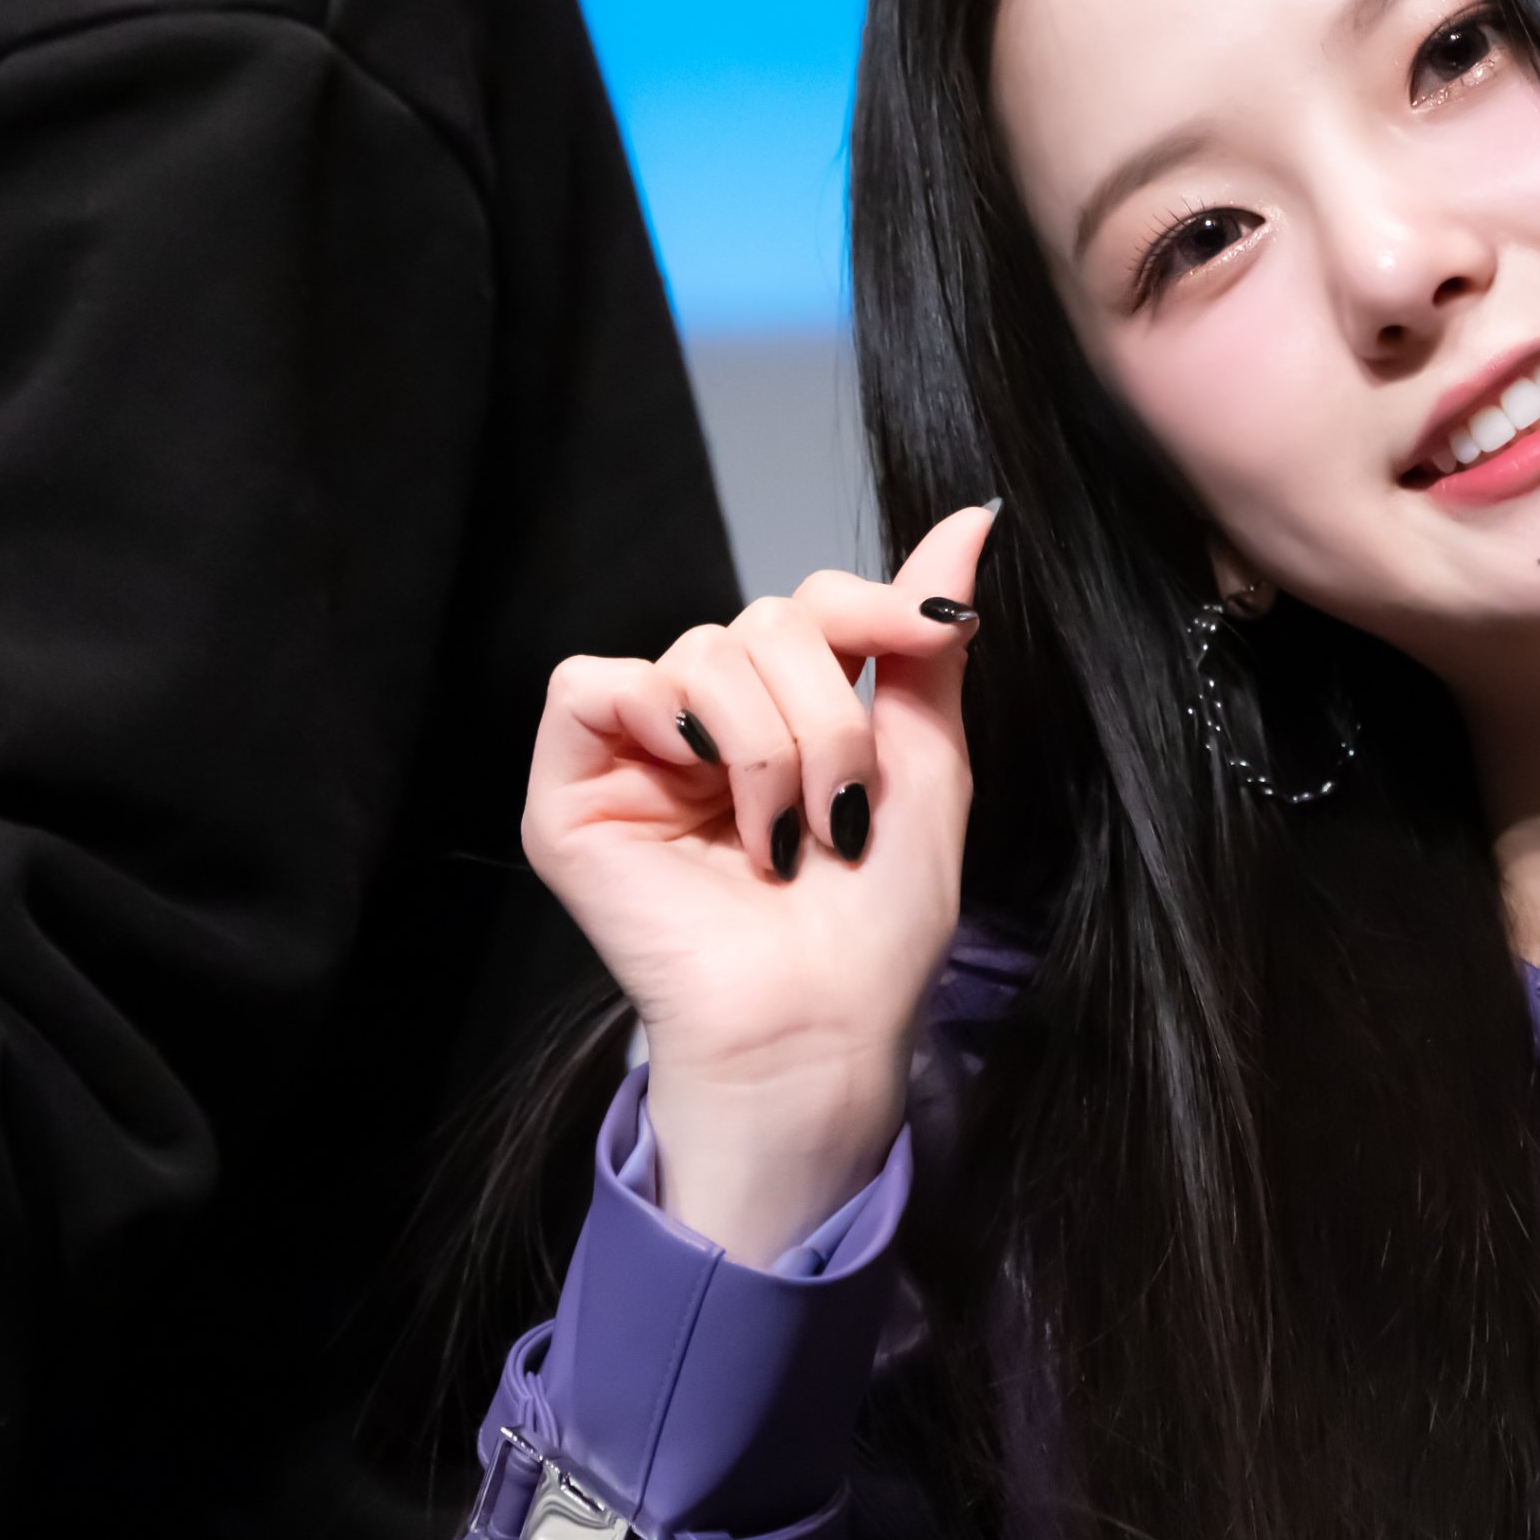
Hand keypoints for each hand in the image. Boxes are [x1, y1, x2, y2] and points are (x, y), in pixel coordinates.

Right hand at [521, 505, 994, 1258]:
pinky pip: (589, 684)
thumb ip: (921, 644)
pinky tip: (696, 773)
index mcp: (788, 715)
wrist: (820, 1022)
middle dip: (825, 713)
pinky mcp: (570, 793)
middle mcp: (707, 724)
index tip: (925, 637)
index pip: (813, 603)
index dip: (867, 609)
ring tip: (780, 837)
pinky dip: (656, 715)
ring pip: (696, 654)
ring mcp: (636, 755)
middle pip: (762, 622)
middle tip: (838, 814)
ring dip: (765, 744)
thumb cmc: (875, 925)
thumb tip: (969, 517)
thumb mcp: (924, 765)